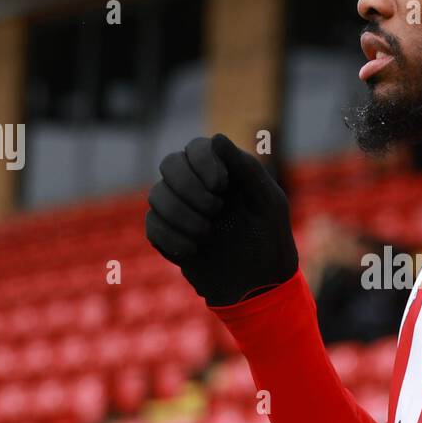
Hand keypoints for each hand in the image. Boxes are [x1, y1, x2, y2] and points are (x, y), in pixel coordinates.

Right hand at [145, 134, 297, 306]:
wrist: (258, 285)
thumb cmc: (269, 239)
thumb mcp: (268, 203)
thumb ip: (246, 168)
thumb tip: (216, 137)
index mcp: (223, 172)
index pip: (196, 147)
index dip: (203, 162)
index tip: (220, 186)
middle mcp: (198, 186)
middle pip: (170, 164)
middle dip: (189, 187)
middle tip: (215, 210)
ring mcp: (180, 210)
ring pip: (156, 194)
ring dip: (181, 214)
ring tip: (206, 233)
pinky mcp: (168, 235)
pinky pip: (152, 225)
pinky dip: (171, 237)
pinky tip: (194, 249)